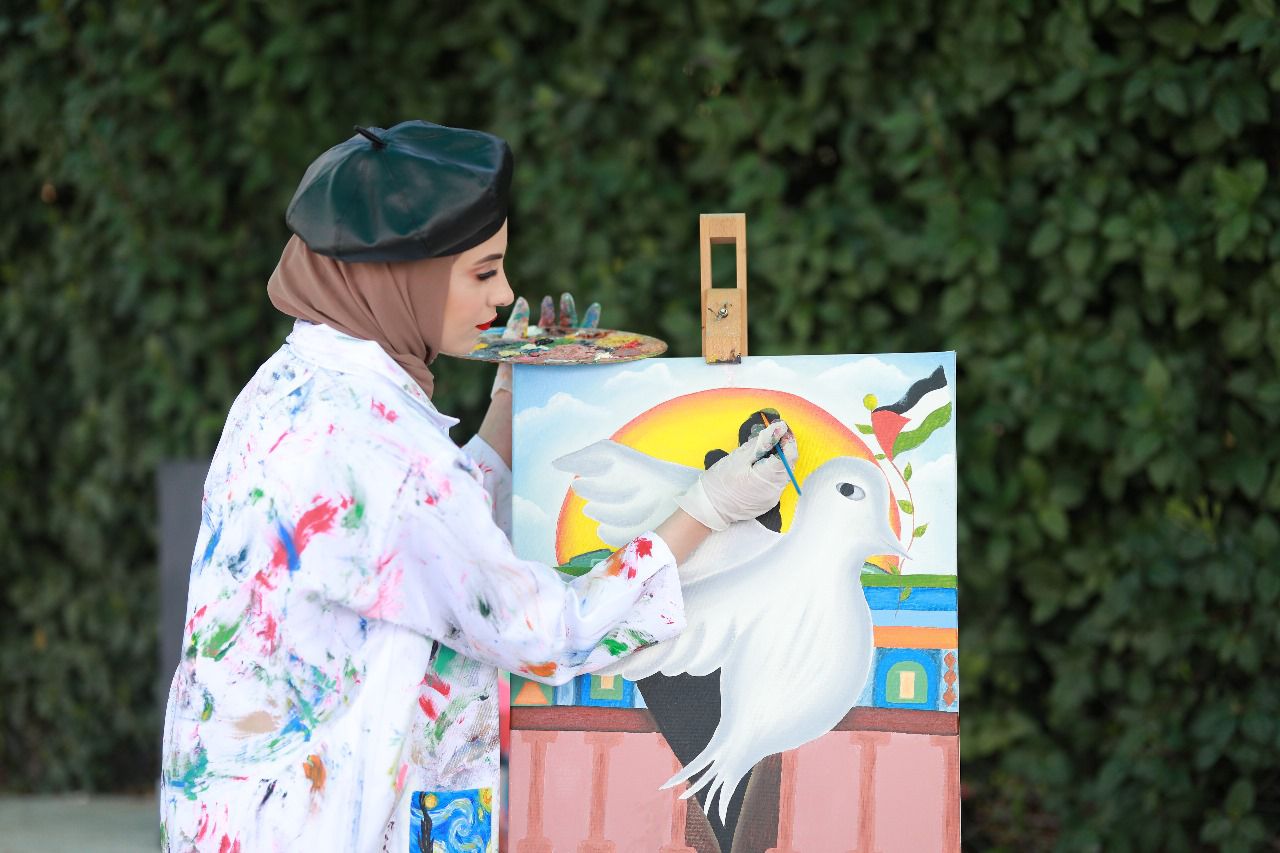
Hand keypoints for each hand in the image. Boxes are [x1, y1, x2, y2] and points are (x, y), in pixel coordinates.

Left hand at [491, 293, 601, 398]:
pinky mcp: (574, 361)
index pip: (547, 322)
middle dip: (567, 309)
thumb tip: (522, 300)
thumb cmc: (511, 371)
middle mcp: (554, 346)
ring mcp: (565, 353)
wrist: (519, 392)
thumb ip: (517, 321)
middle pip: (564, 323)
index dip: (549, 310)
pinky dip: (596, 333)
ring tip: (593, 306)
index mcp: (540, 341)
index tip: (548, 300)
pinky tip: (600, 323)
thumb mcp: (511, 342)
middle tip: (566, 297)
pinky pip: (587, 347)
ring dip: (585, 318)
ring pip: (578, 333)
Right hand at [675, 420, 797, 530]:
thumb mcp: (739, 457)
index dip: (787, 440)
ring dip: (777, 459)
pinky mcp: (768, 502)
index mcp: (767, 478)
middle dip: (783, 448)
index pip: (789, 456)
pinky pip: (776, 483)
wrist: (709, 507)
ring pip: (783, 474)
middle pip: (788, 465)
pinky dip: (772, 471)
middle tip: (772, 436)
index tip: (780, 429)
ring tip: (764, 450)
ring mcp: (772, 498)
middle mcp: (774, 491)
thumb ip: (762, 442)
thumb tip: (779, 428)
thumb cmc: (720, 481)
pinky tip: (760, 466)